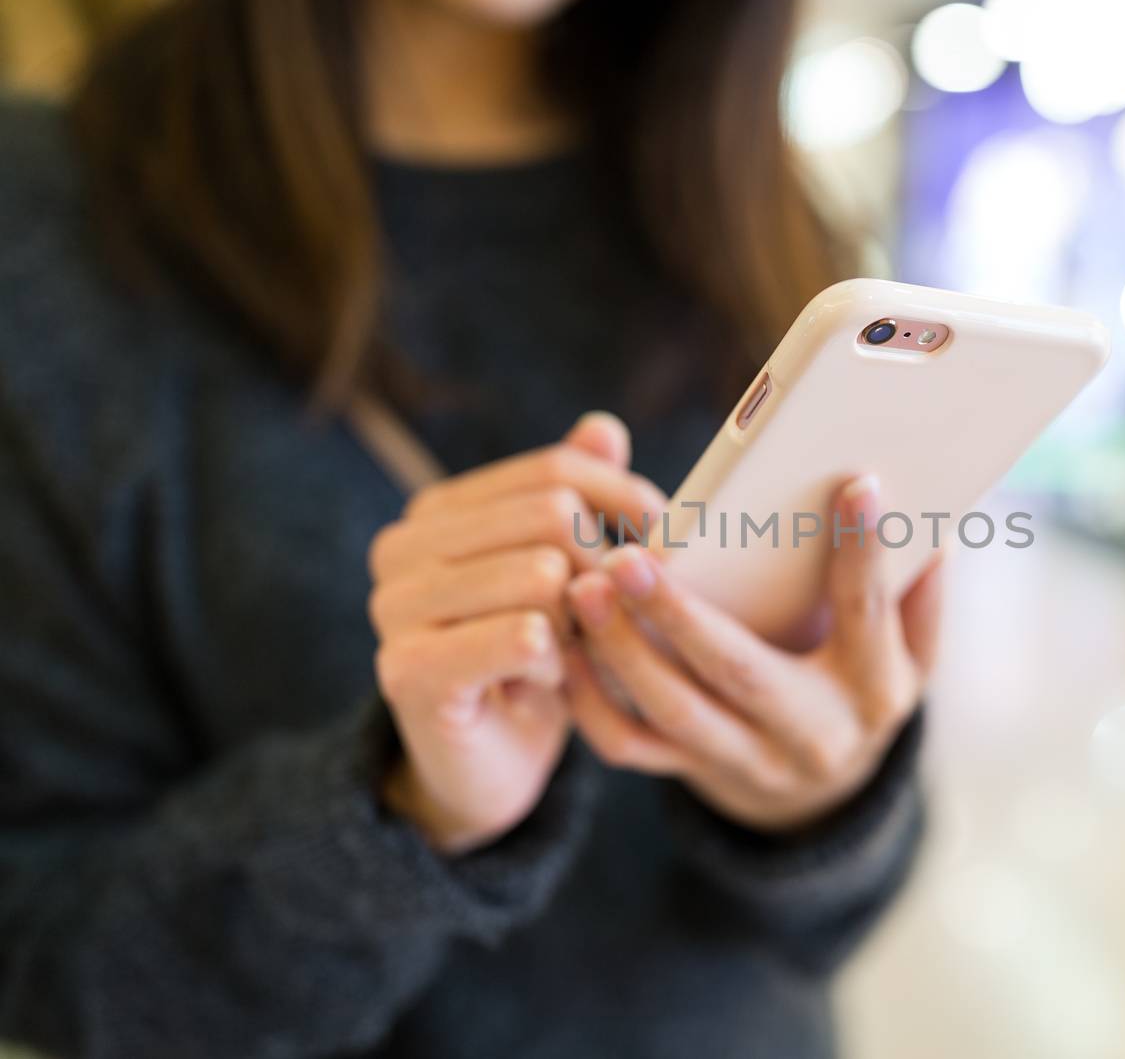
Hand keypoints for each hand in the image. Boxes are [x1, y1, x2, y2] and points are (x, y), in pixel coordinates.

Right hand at [368, 413, 665, 853]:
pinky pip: (525, 635)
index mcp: (436, 511)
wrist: (489, 765)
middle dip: (605, 567)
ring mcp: (395, 608)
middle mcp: (401, 548)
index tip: (662, 540)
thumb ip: (576, 499)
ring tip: (567, 650)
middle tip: (608, 615)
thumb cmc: (533, 661)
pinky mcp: (408, 669)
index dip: (625, 501)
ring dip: (580, 622)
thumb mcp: (563, 573)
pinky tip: (546, 681)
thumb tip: (605, 426)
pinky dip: (557, 663)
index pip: (555, 470)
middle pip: (553, 514)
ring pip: (543, 573)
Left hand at [564, 476, 942, 831]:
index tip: (854, 481)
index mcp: (875, 690)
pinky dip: (591, 698)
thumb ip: (918, 587)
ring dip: (620, 649)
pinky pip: (631, 745)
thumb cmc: (862, 681)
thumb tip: (933, 519)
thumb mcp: (910, 649)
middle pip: (740, 673)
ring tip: (582, 587)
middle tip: (627, 555)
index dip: (864, 552)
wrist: (823, 789)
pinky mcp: (696, 774)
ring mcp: (750, 761)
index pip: (868, 614)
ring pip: (674, 712)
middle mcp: (813, 733)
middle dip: (679, 615)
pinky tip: (568, 643)